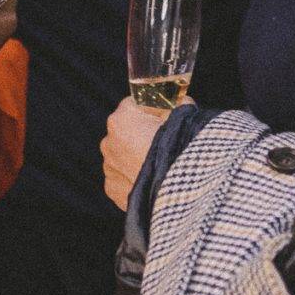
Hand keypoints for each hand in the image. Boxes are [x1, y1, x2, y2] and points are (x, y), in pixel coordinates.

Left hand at [102, 96, 176, 210]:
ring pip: (123, 155)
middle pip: (127, 130)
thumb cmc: (180, 151)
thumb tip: (180, 100)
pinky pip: (123, 177)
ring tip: (160, 165)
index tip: (166, 118)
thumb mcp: (185, 115)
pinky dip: (135, 177)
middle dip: (142, 134)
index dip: (153, 110)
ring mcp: (109, 167)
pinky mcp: (113, 189)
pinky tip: (153, 180)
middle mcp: (108, 142)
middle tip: (165, 144)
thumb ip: (179, 103)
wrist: (179, 193)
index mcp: (121, 119)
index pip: (134, 104)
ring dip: (137, 157)